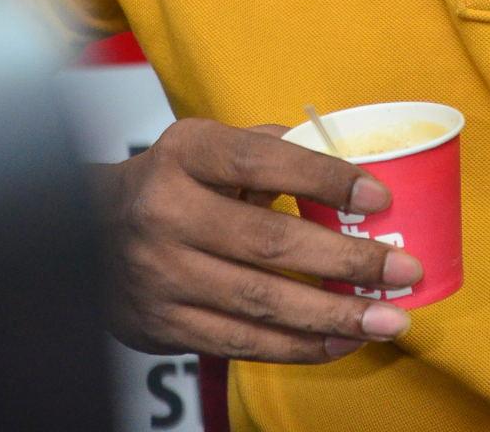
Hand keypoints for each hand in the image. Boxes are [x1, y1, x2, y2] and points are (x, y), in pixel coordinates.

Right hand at [92, 117, 422, 362]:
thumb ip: (269, 146)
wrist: (84, 231)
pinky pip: (241, 341)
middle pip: (270, 242)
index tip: (379, 197)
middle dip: (347, 263)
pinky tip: (341, 341)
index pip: (263, 159)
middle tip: (404, 270)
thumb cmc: (171, 179)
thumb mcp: (207, 144)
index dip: (325, 178)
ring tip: (387, 319)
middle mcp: (167, 211)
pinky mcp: (163, 324)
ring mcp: (162, 274)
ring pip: (261, 302)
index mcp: (186, 153)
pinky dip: (297, 346)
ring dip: (334, 316)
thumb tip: (343, 159)